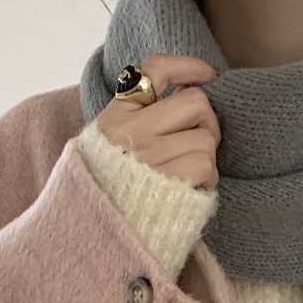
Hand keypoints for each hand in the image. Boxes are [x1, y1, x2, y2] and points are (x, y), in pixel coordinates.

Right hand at [96, 53, 221, 189]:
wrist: (93, 236)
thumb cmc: (108, 191)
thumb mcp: (106, 145)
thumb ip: (136, 117)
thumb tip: (189, 89)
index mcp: (114, 116)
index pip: (156, 69)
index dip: (189, 66)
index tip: (208, 75)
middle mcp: (130, 132)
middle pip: (195, 102)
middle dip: (207, 122)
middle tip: (198, 142)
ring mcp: (150, 158)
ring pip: (206, 138)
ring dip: (206, 157)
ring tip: (189, 173)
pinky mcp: (170, 184)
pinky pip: (206, 166)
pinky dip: (207, 180)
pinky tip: (191, 189)